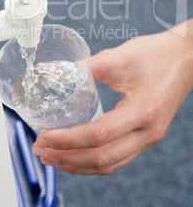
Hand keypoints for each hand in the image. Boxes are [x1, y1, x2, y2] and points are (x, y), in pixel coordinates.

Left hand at [32, 20, 192, 174]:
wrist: (186, 58)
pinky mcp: (146, 136)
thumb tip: (53, 72)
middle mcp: (148, 132)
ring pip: (110, 164)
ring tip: (53, 157)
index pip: (98, 135)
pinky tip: (77, 155)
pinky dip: (93, 161)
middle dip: (66, 158)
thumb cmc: (157, 54)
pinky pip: (118, 158)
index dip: (67, 139)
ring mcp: (149, 138)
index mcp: (142, 111)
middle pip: (102, 158)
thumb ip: (84, 66)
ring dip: (78, 164)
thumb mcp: (118, 57)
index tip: (44, 136)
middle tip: (41, 150)